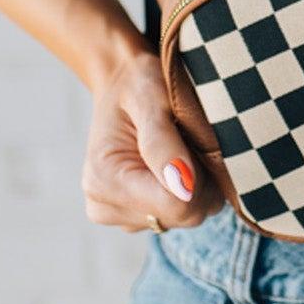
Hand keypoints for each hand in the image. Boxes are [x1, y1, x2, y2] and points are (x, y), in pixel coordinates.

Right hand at [81, 42, 226, 232]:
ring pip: (190, 216)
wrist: (124, 85)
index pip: (175, 205)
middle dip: (199, 179)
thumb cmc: (138, 85)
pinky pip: (184, 214)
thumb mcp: (150, 98)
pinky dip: (191, 190)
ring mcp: (123, 217)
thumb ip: (163, 143)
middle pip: (185, 215)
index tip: (191, 140)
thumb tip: (183, 188)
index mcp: (104, 180)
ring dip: (197, 183)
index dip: (198, 175)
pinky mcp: (139, 218)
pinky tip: (176, 163)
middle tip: (186, 139)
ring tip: (178, 147)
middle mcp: (107, 206)